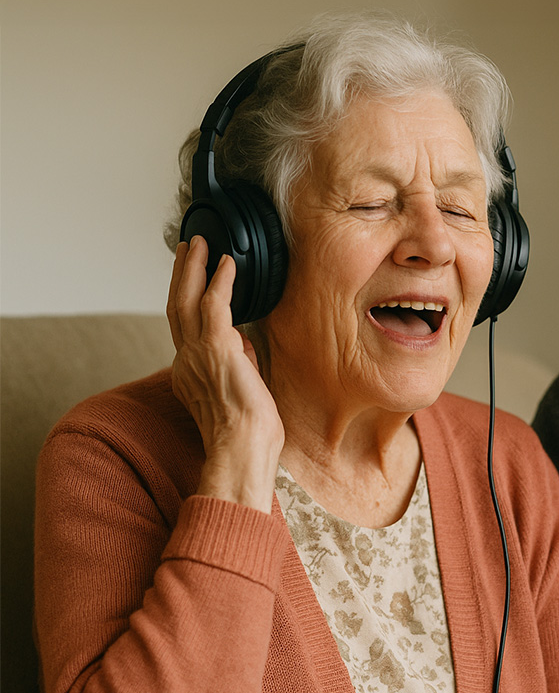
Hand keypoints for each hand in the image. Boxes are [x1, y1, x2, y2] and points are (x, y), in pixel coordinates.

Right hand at [167, 237, 283, 512]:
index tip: (192, 279)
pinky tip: (227, 263)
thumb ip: (237, 362)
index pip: (182, 328)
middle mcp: (186, 360)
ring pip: (186, 299)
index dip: (185, 300)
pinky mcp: (217, 347)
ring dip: (193, 267)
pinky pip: (214, 304)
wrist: (243, 448)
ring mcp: (198, 353)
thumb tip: (243, 341)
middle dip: (180, 274)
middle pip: (175, 306)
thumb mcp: (240, 389)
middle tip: (186, 248)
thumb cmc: (249, 432)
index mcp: (188, 373)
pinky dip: (220, 280)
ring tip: (199, 244)